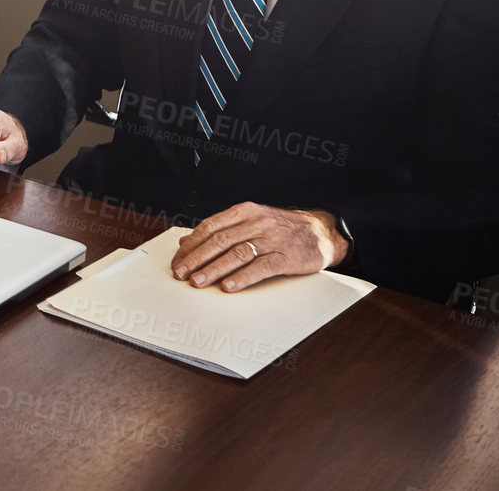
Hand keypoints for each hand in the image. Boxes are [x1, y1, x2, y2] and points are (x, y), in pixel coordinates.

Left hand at [170, 204, 347, 292]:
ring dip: (214, 269)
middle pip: (220, 241)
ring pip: (237, 254)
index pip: (210, 227)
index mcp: (244, 212)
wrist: (320, 231)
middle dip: (197, 259)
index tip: (177, 260)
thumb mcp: (250, 222)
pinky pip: (261, 267)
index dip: (191, 245)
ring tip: (198, 282)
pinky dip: (242, 277)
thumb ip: (220, 231)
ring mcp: (272, 239)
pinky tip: (228, 286)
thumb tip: (185, 243)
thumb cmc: (279, 229)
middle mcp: (256, 223)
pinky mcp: (286, 256)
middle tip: (181, 274)